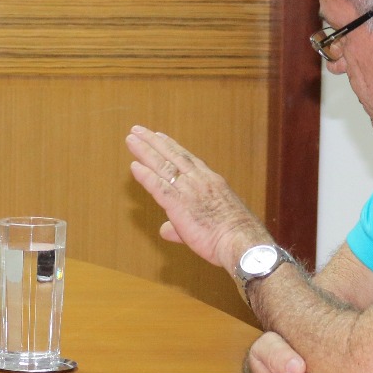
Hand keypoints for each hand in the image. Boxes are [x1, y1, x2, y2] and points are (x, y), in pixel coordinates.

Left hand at [125, 125, 267, 267]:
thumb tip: (165, 230)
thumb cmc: (233, 237)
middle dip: (154, 142)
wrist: (241, 242)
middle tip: (138, 129)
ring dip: (145, 151)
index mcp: (211, 181)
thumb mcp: (213, 223)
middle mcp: (199, 180)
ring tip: (131, 138)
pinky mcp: (179, 205)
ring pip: (163, 166)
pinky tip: (134, 166)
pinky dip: (146, 175)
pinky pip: (159, 186)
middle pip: (173, 155)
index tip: (160, 136)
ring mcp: (189, 191)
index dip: (172, 147)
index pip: (188, 160)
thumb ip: (182, 226)